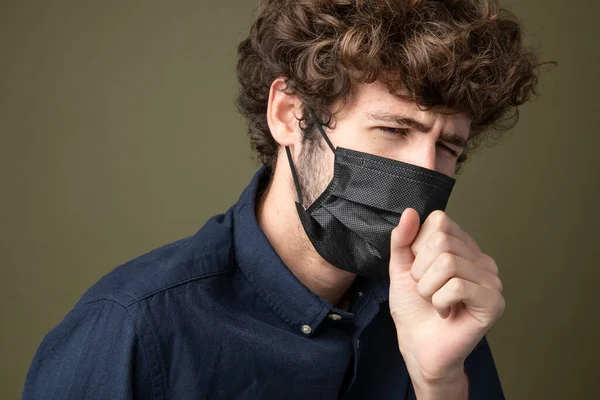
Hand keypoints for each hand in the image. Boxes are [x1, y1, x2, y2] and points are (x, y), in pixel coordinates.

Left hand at [388, 208, 504, 388]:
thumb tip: (410, 211)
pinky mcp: (493, 302)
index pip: (439, 221)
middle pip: (442, 241)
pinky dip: (440, 302)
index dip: (418, 246)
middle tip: (426, 290)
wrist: (418, 346)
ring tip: (435, 301)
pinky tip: (445, 311)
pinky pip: (457, 286)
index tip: (420, 270)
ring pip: (448, 263)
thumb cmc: (413, 308)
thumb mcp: (401, 268)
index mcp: (462, 246)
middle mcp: (481, 258)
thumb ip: (403, 239)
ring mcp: (491, 280)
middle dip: (420, 270)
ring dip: (428, 288)